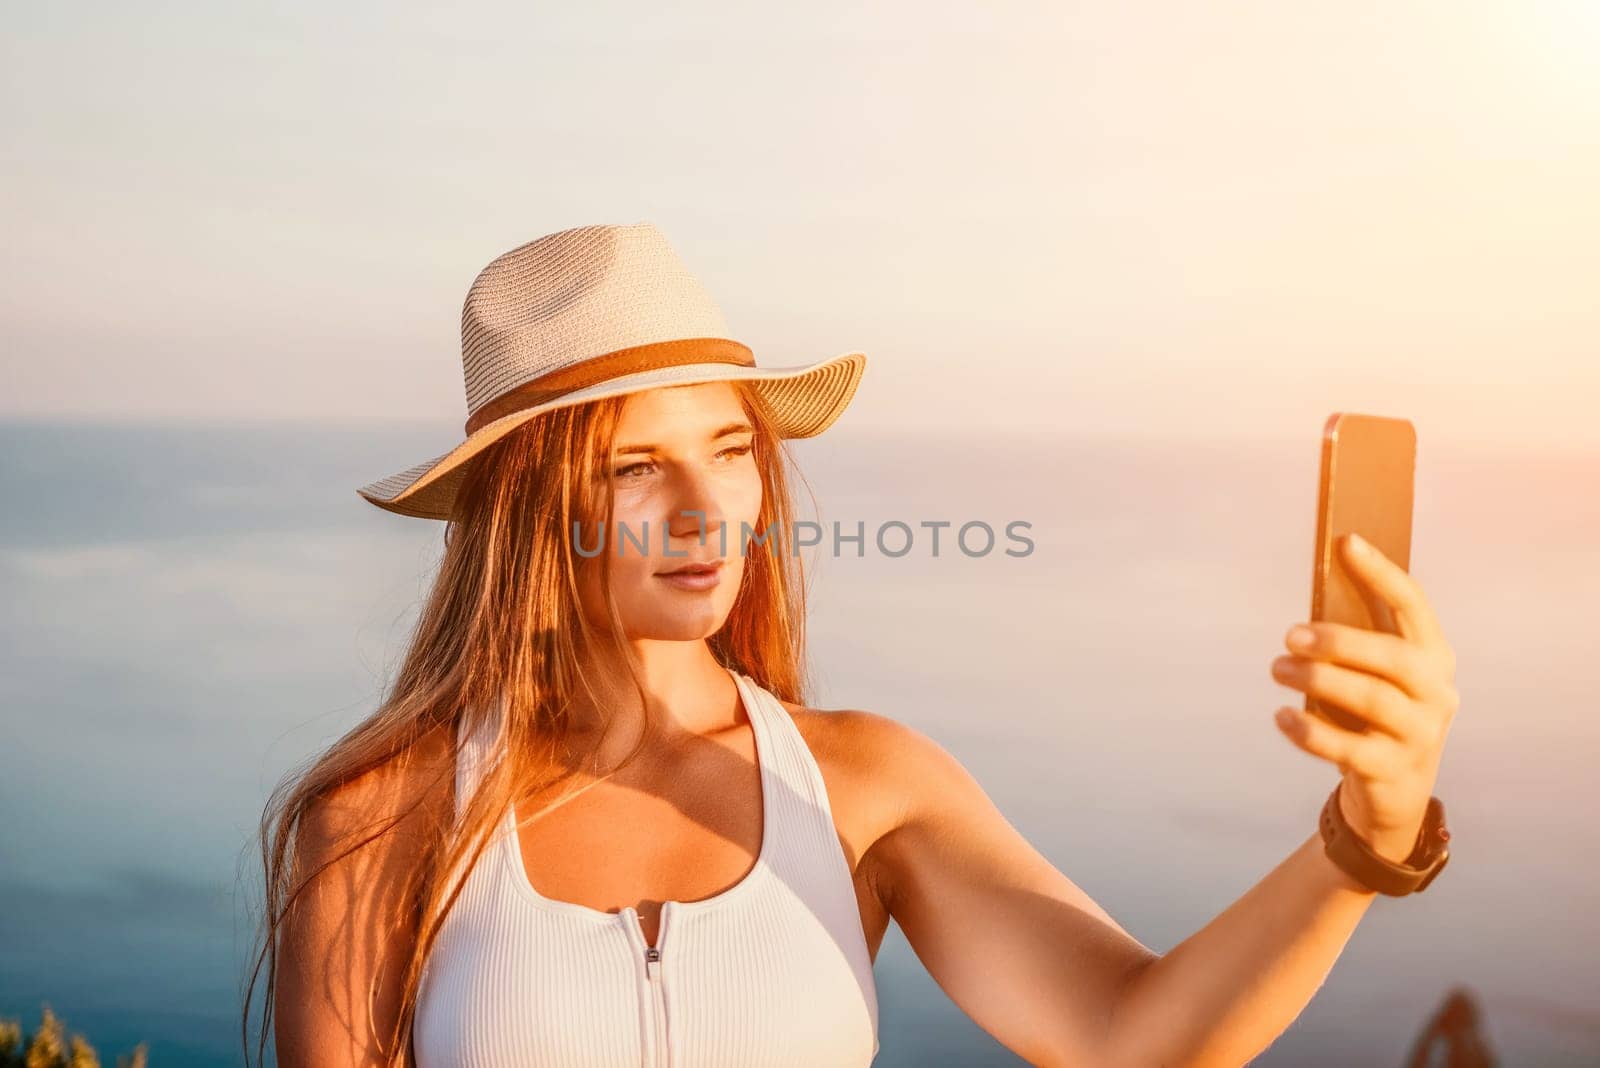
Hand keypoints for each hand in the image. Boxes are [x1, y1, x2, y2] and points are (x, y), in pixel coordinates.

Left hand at [1269, 532, 1459, 861]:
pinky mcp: (1393, 770)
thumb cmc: (1373, 717)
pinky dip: (1309, 731)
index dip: (1381, 572)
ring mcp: (1420, 734)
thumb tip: (1308, 608)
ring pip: (1372, 699)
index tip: (1346, 541)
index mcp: (1434, 657)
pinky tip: (1282, 717)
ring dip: (1317, 680)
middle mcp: (1437, 692)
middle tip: (1289, 635)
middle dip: (1338, 640)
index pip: (1414, 605)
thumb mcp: (1374, 677)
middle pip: (1393, 656)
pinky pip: (1347, 747)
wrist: (1394, 792)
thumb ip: (1355, 645)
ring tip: (1277, 669)